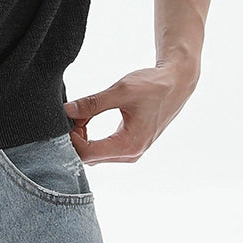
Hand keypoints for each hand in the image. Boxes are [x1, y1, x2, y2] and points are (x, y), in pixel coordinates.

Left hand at [63, 61, 198, 164]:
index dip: (71, 139)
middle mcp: (130, 155)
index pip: (87, 154)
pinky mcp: (129, 147)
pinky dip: (91, 137)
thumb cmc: (152, 87)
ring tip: (82, 114)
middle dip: (75, 138)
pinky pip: (103, 149)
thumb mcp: (120, 91)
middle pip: (89, 157)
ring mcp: (130, 153)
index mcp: (129, 145)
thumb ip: (92, 103)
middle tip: (73, 114)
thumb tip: (67, 111)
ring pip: (94, 154)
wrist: (175, 85)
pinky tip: (88, 118)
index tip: (69, 118)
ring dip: (82, 137)